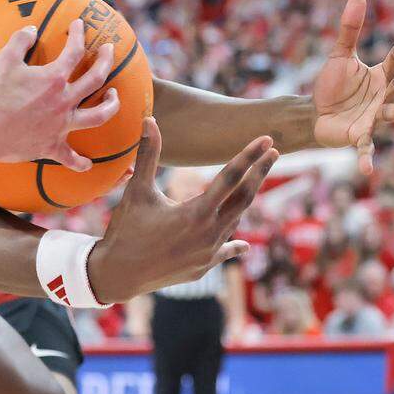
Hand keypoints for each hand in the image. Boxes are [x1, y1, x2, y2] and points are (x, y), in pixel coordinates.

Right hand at [0, 19, 119, 170]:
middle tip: (110, 49)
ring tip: (115, 96)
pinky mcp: (52, 146)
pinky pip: (71, 158)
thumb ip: (20, 40)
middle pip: (95, 78)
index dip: (79, 34)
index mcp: (54, 78)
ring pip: (98, 116)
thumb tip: (32, 29)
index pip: (74, 51)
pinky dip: (80, 163)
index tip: (79, 24)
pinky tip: (88, 164)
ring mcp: (61, 125)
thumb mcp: (4, 59)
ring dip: (111, 105)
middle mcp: (64, 100)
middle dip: (106, 60)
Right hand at [87, 118, 277, 302]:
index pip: (231, 177)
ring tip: (252, 182)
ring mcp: (210, 252)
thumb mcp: (137, 189)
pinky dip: (234, 242)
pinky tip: (244, 244)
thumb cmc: (126, 228)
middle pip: (244, 197)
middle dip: (259, 172)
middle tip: (274, 152)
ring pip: (235, 220)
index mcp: (197, 211)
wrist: (119, 274)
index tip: (267, 139)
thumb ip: (148, 154)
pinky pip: (226, 249)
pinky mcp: (205, 266)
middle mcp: (210, 232)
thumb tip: (149, 120)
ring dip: (243, 200)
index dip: (249, 156)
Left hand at [313, 0, 393, 173]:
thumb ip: (349, 29)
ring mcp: (374, 117)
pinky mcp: (359, 135)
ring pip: (392, 114)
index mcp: (380, 76)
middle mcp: (383, 96)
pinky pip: (364, 147)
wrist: (316, 114)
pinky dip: (366, 158)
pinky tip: (367, 171)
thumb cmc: (333, 86)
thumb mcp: (339, 55)